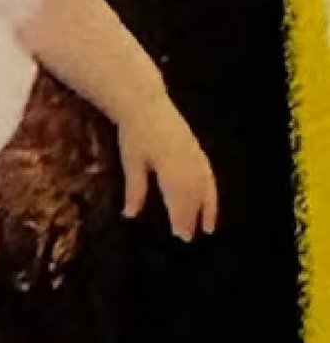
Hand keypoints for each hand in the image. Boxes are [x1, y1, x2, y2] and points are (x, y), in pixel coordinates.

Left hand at [120, 99, 219, 238]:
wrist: (146, 104)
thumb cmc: (135, 133)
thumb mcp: (132, 162)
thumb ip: (135, 189)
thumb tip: (130, 214)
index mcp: (171, 167)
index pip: (179, 199)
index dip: (181, 218)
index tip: (180, 235)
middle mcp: (188, 163)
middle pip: (193, 196)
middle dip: (192, 217)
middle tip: (187, 238)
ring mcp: (196, 155)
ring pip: (205, 187)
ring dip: (206, 208)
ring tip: (207, 227)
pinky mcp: (198, 150)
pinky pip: (209, 176)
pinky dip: (212, 191)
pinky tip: (210, 201)